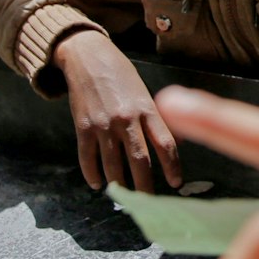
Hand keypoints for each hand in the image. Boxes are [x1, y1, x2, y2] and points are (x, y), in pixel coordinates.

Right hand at [58, 30, 182, 192]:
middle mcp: (127, 119)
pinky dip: (92, 174)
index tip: (175, 183)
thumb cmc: (122, 75)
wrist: (89, 57)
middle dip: (145, 186)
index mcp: (148, 109)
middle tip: (148, 201)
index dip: (172, 167)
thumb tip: (169, 147)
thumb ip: (154, 119)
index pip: (166, 144)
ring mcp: (104, 124)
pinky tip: (97, 184)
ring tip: (123, 196)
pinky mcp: (83, 127)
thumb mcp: (144, 93)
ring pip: (113, 165)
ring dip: (119, 184)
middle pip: (140, 161)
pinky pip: (88, 158)